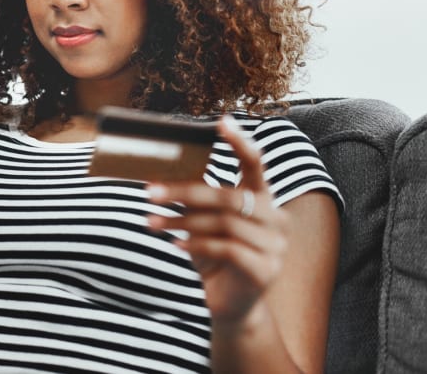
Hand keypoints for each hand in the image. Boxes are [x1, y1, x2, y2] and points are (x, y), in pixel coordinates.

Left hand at [146, 115, 290, 324]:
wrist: (229, 304)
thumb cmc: (214, 256)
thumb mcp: (202, 222)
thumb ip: (195, 197)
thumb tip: (157, 172)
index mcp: (263, 200)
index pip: (256, 164)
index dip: (240, 142)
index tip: (221, 122)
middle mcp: (276, 219)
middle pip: (229, 196)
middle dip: (185, 192)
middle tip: (150, 191)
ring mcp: (275, 246)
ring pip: (224, 223)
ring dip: (181, 221)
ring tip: (151, 222)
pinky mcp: (266, 271)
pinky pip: (226, 249)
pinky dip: (196, 244)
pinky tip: (176, 244)